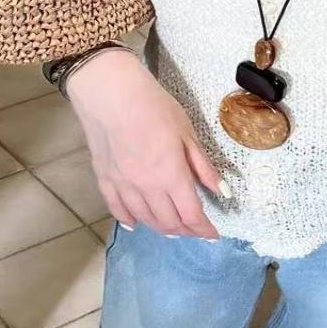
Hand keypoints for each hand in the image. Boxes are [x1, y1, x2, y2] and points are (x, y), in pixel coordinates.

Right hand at [66, 49, 226, 238]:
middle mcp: (146, 187)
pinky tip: (137, 224)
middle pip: (169, 222)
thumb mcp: (188, 133)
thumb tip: (222, 192)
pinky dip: (130, 220)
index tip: (213, 235)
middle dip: (186, 230)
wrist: (109, 92)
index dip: (204, 230)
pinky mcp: (104, 179)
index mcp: (171, 175)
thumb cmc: (154, 107)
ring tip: (174, 228)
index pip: (191, 215)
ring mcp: (123, 185)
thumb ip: (203, 166)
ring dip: (162, 228)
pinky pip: (117, 209)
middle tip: (196, 229)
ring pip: (145, 219)